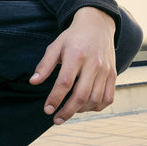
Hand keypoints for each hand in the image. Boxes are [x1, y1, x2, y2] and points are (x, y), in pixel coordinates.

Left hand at [29, 7, 116, 123]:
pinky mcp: (113, 75)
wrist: (97, 25)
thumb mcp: (55, 46)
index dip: (55, 99)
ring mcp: (105, 70)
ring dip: (81, 110)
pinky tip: (85, 107)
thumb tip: (33, 82)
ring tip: (69, 111)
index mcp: (76, 55)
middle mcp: (93, 64)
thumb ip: (44, 65)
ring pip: (95, 99)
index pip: (65, 82)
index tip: (47, 110)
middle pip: (81, 95)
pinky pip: (108, 98)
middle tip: (56, 120)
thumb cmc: (73, 38)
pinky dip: (97, 107)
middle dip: (67, 111)